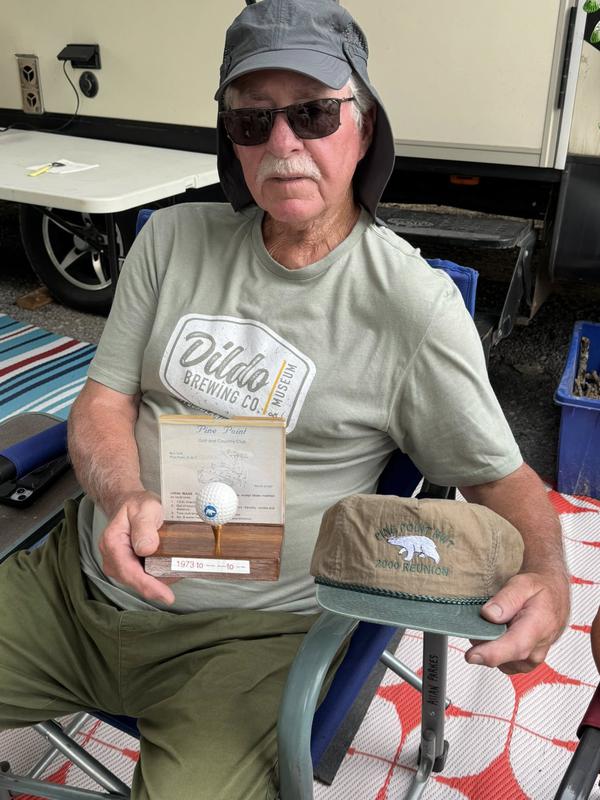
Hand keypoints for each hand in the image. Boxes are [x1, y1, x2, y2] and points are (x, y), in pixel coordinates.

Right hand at [98, 490, 174, 604]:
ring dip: (158, 581)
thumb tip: (146, 549)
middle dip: (156, 586)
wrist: (130, 503)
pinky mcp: (126, 566)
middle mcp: (111, 557)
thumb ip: (144, 527)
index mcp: (112, 543)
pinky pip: (141, 576)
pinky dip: (156, 576)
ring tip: (177, 572)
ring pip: (139, 581)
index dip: (149, 586)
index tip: (166, 596)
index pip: (129, 572)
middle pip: (134, 581)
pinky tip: (169, 570)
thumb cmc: (137, 505)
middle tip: (180, 578)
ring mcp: (118, 564)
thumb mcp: (145, 508)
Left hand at [464, 571, 569, 673]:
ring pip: (501, 662)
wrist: (553, 595)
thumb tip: (489, 615)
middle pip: (503, 658)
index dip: (491, 654)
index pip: (515, 647)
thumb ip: (506, 599)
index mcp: (538, 626)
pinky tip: (500, 634)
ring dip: (490, 646)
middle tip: (482, 621)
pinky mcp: (527, 663)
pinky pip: (504, 663)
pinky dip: (497, 650)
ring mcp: (533, 658)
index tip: (472, 655)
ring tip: (496, 624)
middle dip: (484, 643)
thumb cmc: (540, 590)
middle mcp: (538, 648)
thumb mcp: (522, 584)